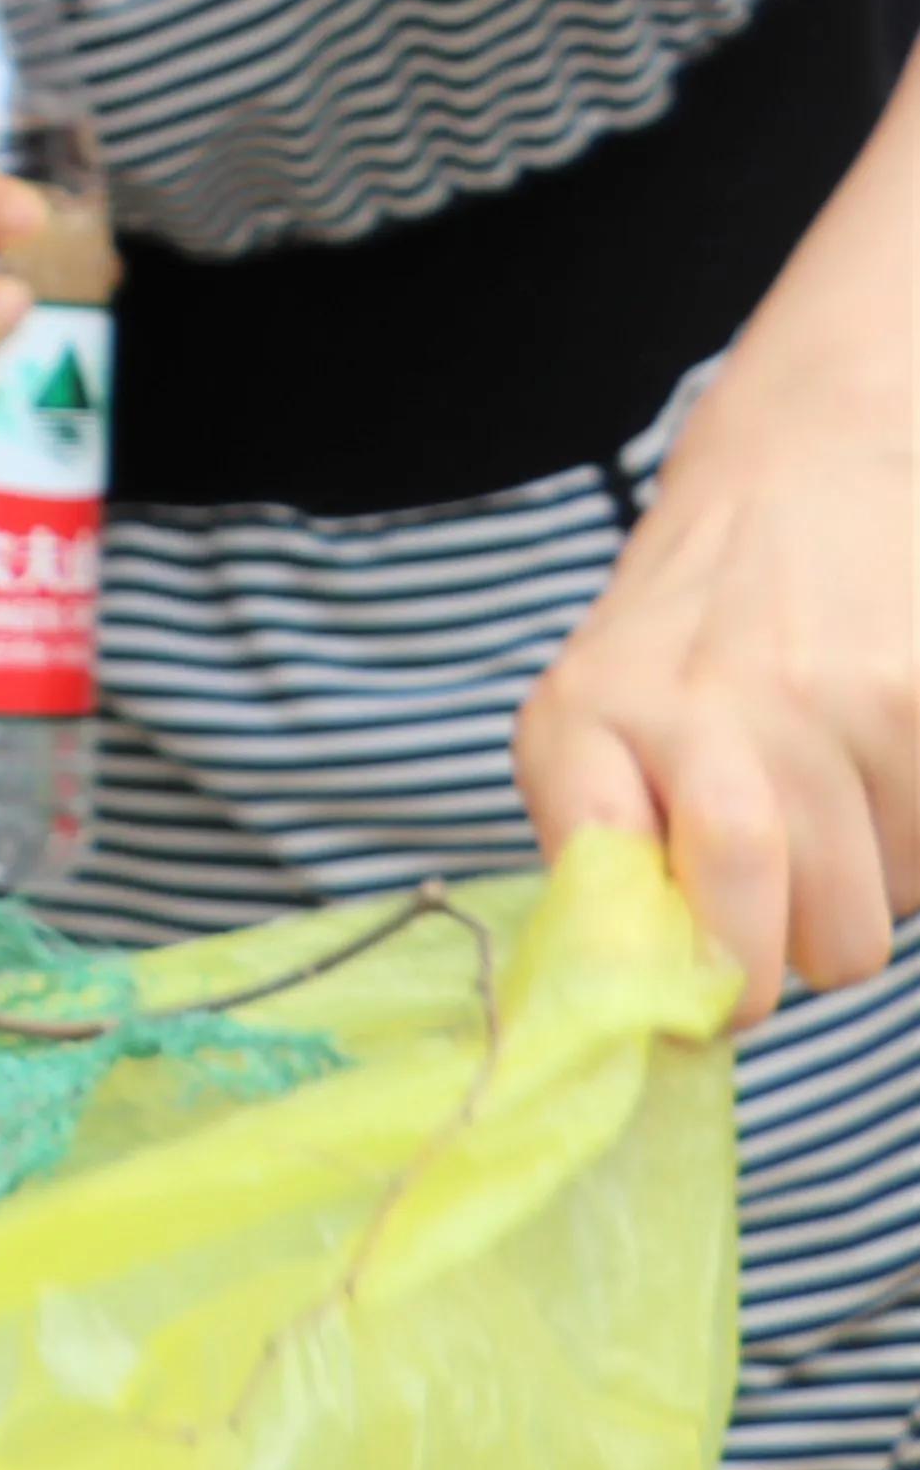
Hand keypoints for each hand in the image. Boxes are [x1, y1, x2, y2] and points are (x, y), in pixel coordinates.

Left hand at [520, 360, 915, 1024]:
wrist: (810, 459)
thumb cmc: (693, 624)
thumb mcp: (597, 711)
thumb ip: (606, 848)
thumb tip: (641, 1005)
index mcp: (582, 725)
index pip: (623, 916)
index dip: (680, 989)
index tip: (700, 1010)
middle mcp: (693, 714)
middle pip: (787, 947)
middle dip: (793, 963)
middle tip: (781, 904)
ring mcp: (819, 706)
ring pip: (876, 917)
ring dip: (863, 890)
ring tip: (826, 793)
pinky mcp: (915, 702)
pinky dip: (915, 841)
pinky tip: (878, 763)